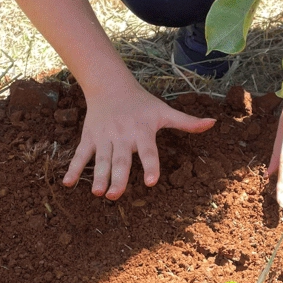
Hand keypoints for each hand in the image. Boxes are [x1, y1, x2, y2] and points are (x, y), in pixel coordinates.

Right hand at [64, 83, 214, 198]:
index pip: (148, 152)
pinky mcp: (89, 138)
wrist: (110, 86)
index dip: (150, 166)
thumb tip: (214, 123)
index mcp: (143, 132)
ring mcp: (104, 138)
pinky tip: (68, 184)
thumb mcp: (164, 111)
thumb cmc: (142, 103)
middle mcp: (123, 136)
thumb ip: (186, 122)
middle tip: (115, 196)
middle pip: (121, 161)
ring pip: (101, 160)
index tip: (150, 182)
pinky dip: (74, 168)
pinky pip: (81, 155)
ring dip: (98, 177)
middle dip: (117, 179)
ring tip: (98, 193)